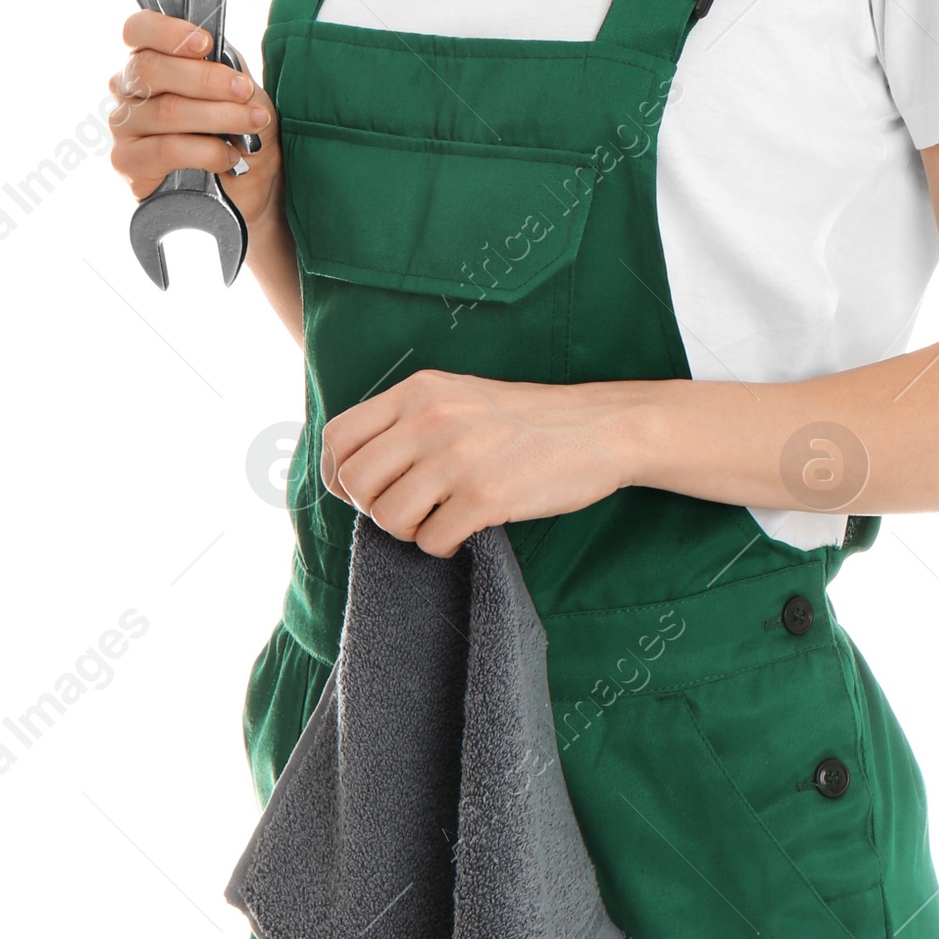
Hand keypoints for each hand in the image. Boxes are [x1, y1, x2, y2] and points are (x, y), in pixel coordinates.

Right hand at [107, 0, 284, 236]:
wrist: (252, 191)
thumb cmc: (239, 131)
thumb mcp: (237, 80)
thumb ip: (211, 39)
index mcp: (152, 58)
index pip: (136, 29)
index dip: (168, 30)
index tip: (205, 42)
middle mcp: (129, 89)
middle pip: (151, 69)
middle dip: (207, 79)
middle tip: (245, 92)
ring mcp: (124, 127)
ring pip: (163, 111)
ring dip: (216, 117)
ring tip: (250, 126)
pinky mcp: (128, 165)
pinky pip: (162, 150)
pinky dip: (203, 151)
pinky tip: (226, 156)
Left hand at [319, 369, 637, 555]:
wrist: (600, 428)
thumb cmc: (527, 419)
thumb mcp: (459, 397)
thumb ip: (410, 419)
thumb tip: (357, 467)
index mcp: (418, 391)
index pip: (338, 437)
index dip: (339, 475)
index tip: (362, 492)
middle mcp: (430, 418)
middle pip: (355, 483)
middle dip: (372, 509)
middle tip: (406, 512)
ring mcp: (457, 457)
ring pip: (387, 517)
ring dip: (406, 532)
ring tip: (436, 522)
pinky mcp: (486, 496)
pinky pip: (431, 541)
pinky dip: (441, 547)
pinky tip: (464, 532)